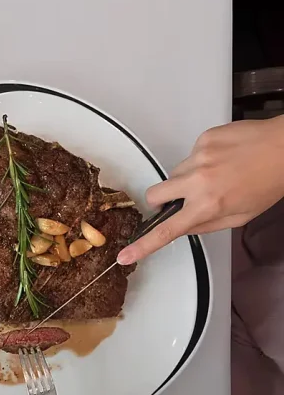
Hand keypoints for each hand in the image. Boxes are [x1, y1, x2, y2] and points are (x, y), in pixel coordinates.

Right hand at [118, 115, 283, 263]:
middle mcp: (198, 181)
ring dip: (186, 178)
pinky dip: (202, 160)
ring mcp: (198, 157)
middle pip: (154, 195)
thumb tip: (185, 226)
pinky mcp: (203, 139)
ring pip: (174, 174)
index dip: (143, 245)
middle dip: (159, 201)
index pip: (167, 230)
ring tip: (217, 173)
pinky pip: (190, 155)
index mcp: (208, 205)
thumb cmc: (271, 182)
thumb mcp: (242, 216)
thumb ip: (208, 224)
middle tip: (178, 200)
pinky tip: (224, 158)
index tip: (125, 254)